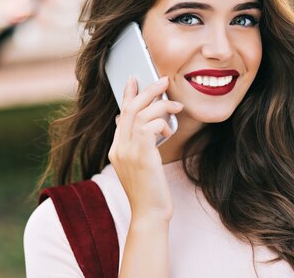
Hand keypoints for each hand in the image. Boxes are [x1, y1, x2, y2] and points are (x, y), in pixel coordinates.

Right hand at [108, 76, 183, 222]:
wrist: (150, 214)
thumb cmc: (150, 190)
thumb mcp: (140, 164)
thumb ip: (137, 144)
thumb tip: (143, 126)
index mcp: (116, 149)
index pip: (121, 115)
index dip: (128, 95)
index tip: (134, 79)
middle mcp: (118, 148)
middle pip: (129, 109)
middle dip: (147, 91)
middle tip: (163, 80)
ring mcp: (128, 152)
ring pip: (140, 114)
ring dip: (160, 105)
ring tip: (176, 105)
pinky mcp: (142, 156)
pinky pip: (149, 127)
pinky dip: (162, 123)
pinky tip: (170, 129)